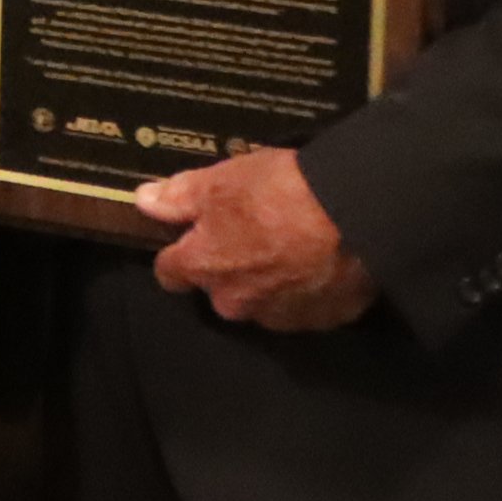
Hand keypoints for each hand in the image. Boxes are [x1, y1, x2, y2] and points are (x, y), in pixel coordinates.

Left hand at [137, 148, 375, 330]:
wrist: (357, 216)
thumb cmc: (281, 192)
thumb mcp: (221, 180)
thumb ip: (179, 196)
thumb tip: (144, 201)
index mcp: (205, 268)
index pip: (170, 272)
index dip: (179, 253)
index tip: (193, 237)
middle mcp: (236, 302)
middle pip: (221, 289)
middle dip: (233, 267)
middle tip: (257, 231)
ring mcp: (281, 316)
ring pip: (264, 301)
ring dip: (272, 280)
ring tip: (296, 245)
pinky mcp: (322, 320)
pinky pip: (306, 307)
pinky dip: (309, 289)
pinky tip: (323, 261)